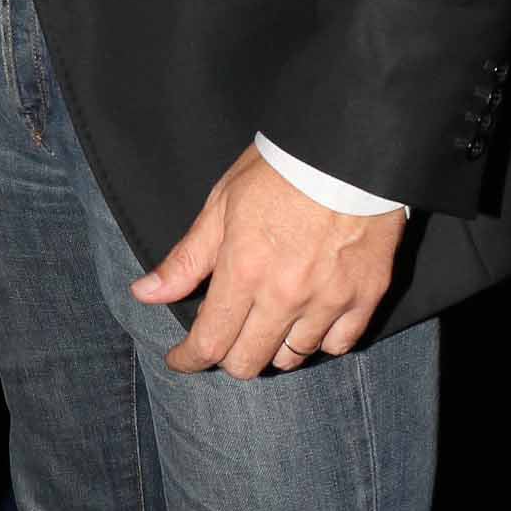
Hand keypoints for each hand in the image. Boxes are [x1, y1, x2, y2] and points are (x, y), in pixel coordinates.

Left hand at [132, 145, 399, 375]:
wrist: (348, 148)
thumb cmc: (279, 170)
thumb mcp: (221, 205)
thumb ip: (186, 260)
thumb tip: (144, 294)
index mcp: (244, 271)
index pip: (209, 342)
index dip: (189, 359)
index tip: (180, 359)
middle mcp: (285, 295)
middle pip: (248, 362)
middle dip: (226, 357)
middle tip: (225, 335)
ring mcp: (329, 299)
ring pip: (293, 357)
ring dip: (272, 348)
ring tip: (267, 322)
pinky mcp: (366, 296)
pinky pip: (338, 344)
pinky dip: (320, 339)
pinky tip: (310, 320)